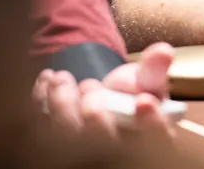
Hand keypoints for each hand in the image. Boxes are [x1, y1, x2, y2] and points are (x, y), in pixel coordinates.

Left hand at [32, 42, 175, 140]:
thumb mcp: (147, 82)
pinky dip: (41, 102)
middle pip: (106, 146)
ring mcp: (85, 152)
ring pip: (70, 140)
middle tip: (90, 85)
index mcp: (147, 140)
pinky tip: (47, 80)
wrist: (104, 104)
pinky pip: (43, 129)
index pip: (157, 141)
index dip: (151, 124)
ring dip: (62, 106)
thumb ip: (154, 70)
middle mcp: (117, 152)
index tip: (143, 101)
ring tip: (62, 79)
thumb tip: (163, 51)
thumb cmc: (130, 97)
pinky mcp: (57, 143)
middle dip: (95, 115)